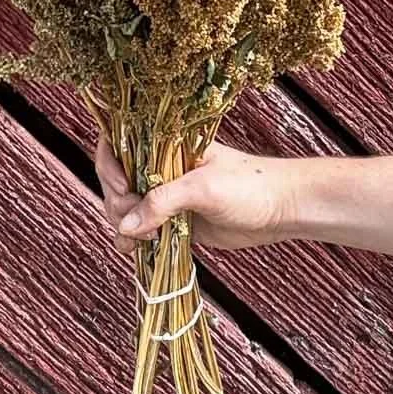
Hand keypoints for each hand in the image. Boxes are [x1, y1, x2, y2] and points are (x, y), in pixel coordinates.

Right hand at [94, 134, 299, 253]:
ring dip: (123, 225)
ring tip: (141, 240)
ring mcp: (167, 196)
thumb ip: (162, 202)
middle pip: (117, 181)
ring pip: (126, 208)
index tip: (125, 189)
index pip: (120, 144)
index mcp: (166, 145)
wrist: (281, 210)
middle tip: (137, 221)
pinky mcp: (175, 222)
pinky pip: (142, 230)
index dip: (111, 165)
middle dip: (118, 202)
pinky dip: (133, 240)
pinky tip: (135, 249)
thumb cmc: (248, 185)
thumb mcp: (203, 188)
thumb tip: (126, 225)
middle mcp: (161, 167)